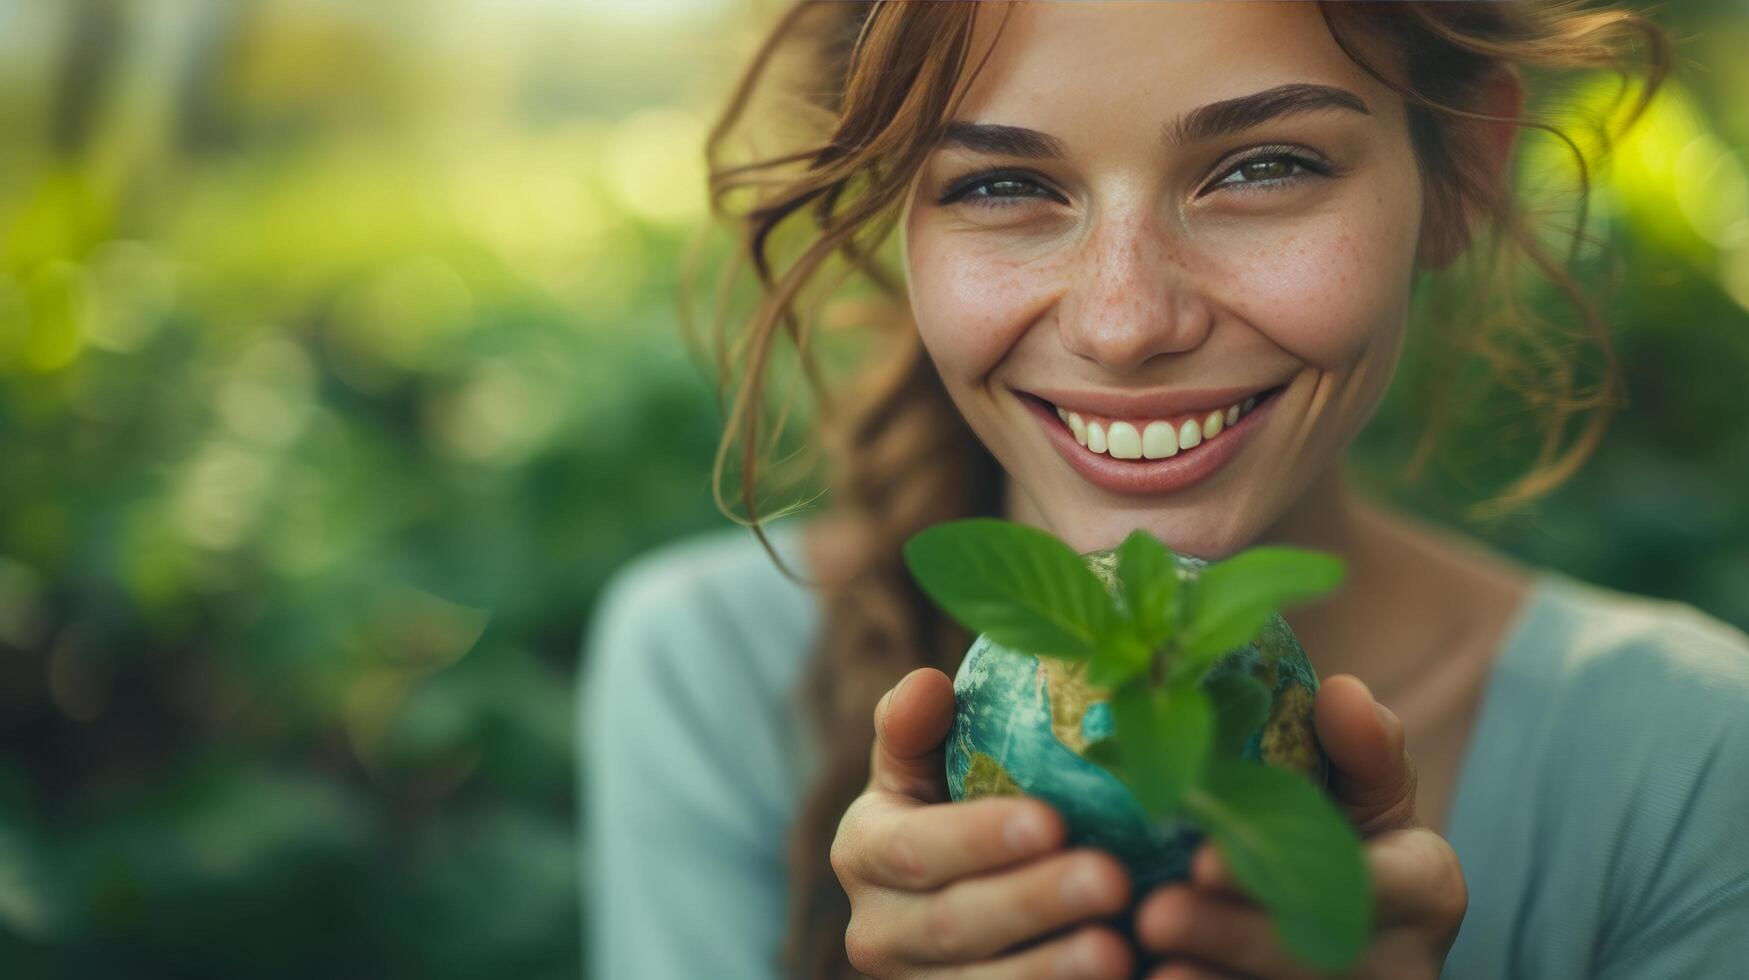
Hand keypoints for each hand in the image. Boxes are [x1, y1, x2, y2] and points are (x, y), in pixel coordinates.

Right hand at [831, 667, 1135, 977]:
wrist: (958, 899)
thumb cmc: (952, 805)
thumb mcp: (922, 765)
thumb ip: (916, 725)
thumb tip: (928, 686)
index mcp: (863, 854)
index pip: (913, 850)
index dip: (978, 839)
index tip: (1051, 820)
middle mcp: (877, 933)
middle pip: (954, 926)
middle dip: (1034, 904)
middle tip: (1111, 879)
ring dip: (1054, 971)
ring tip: (1121, 948)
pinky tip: (1130, 979)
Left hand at [1133, 674, 1468, 978]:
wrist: (1359, 929)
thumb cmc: (1355, 839)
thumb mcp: (1371, 789)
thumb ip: (1363, 745)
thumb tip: (1342, 693)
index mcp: (1425, 890)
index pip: (1372, 885)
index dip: (1282, 879)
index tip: (1202, 865)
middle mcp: (1402, 965)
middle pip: (1311, 959)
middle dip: (1228, 939)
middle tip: (1153, 915)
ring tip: (1141, 963)